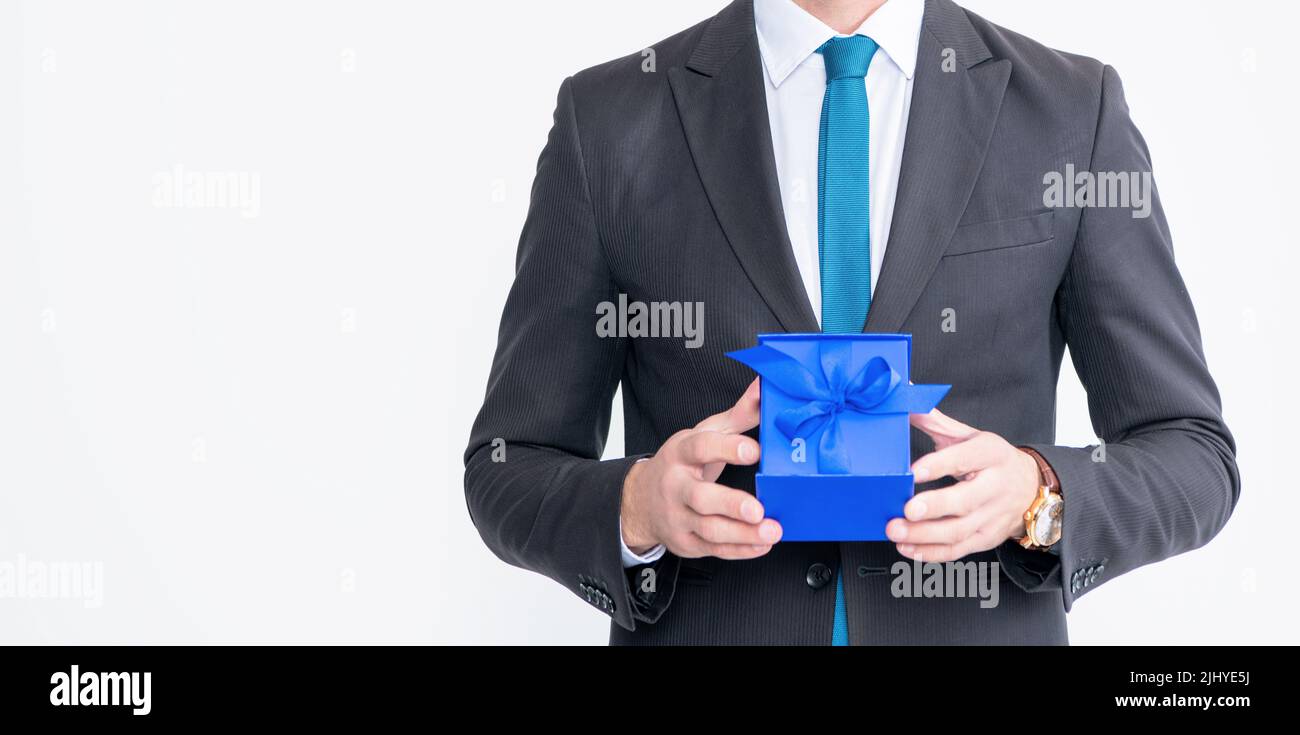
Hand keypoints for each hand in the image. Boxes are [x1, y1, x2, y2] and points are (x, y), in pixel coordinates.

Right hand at [620, 379, 782, 559]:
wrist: (641, 501)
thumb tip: (762, 390)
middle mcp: (677, 487)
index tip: (753, 450)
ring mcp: (679, 517)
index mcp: (681, 454)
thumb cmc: (681, 464)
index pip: (701, 448)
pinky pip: (715, 549)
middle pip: (702, 497)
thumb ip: (737, 416)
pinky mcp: (686, 542)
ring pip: (710, 529)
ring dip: (742, 533)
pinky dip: (740, 550)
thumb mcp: (703, 435)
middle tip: (757, 508)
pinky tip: (761, 544)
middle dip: (731, 504)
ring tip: (770, 531)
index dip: (727, 449)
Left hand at [885, 409, 1039, 561]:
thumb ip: (935, 421)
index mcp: (990, 454)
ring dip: (924, 535)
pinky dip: (931, 553)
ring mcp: (992, 516)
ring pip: (959, 530)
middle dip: (933, 506)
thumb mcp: (969, 436)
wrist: (1031, 487)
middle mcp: (995, 486)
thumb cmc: (992, 460)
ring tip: (896, 531)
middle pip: (964, 500)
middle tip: (905, 510)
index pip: (965, 458)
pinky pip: (958, 550)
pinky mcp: (987, 538)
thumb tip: (907, 399)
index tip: (912, 471)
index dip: (939, 465)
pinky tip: (908, 548)